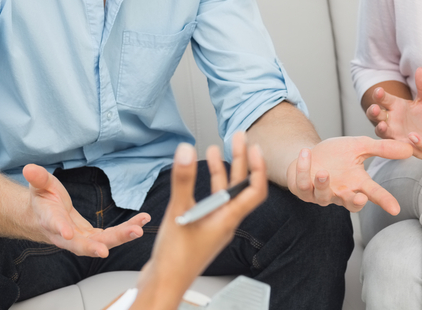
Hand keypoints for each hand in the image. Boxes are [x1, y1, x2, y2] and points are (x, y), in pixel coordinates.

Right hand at [23, 164, 148, 256]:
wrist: (44, 218)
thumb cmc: (43, 201)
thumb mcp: (39, 185)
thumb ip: (38, 178)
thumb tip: (29, 168)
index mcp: (50, 221)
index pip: (54, 225)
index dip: (60, 229)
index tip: (68, 232)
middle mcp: (66, 236)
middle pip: (80, 244)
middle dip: (95, 245)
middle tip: (108, 248)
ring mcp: (81, 239)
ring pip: (101, 242)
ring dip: (120, 237)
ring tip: (138, 230)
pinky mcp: (93, 237)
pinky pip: (112, 236)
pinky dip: (127, 230)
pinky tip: (141, 223)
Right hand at [135, 132, 266, 307]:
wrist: (164, 285)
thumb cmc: (175, 259)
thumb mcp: (178, 213)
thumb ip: (184, 180)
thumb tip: (187, 151)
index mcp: (227, 219)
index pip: (254, 190)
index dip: (257, 167)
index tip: (254, 147)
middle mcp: (224, 222)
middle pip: (240, 187)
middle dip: (240, 160)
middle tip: (238, 137)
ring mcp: (213, 227)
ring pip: (224, 195)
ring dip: (222, 172)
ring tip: (215, 150)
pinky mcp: (201, 230)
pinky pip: (211, 203)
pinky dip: (208, 186)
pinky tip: (198, 179)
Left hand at [286, 136, 411, 214]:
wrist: (309, 154)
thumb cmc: (336, 154)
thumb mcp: (359, 146)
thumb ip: (382, 149)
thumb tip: (409, 148)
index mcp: (356, 183)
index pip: (374, 194)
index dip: (384, 201)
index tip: (395, 209)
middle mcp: (340, 192)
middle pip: (350, 204)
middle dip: (355, 203)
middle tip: (360, 198)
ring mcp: (321, 193)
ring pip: (323, 196)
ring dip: (322, 185)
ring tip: (322, 172)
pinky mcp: (303, 190)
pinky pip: (301, 184)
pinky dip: (302, 169)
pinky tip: (306, 154)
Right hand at [365, 68, 421, 160]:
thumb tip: (421, 68)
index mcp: (393, 105)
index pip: (383, 98)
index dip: (379, 95)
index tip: (379, 90)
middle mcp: (389, 119)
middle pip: (375, 114)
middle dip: (373, 111)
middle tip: (374, 108)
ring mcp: (392, 132)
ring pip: (380, 130)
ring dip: (380, 128)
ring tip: (382, 125)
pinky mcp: (399, 145)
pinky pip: (393, 145)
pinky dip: (394, 144)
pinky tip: (399, 141)